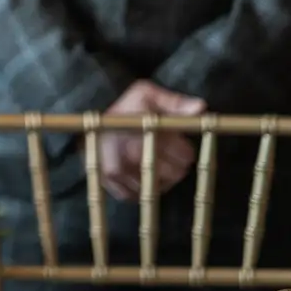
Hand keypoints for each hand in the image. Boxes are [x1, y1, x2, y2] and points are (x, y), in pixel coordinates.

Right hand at [98, 80, 205, 201]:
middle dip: (176, 163)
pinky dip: (144, 188)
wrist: (88, 121)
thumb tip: (201, 108)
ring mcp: (118, 171)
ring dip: (161, 177)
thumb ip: (175, 102)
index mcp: (143, 130)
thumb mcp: (147, 95)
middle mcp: (130, 153)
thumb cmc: (124, 107)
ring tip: (153, 161)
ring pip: (160, 187)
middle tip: (165, 152)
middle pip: (176, 173)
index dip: (184, 148)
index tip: (176, 141)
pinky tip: (141, 174)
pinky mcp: (110, 183)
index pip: (185, 155)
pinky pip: (139, 195)